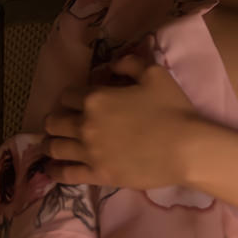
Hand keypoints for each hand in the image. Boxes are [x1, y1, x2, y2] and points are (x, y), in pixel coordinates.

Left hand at [41, 51, 201, 189]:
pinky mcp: (97, 175)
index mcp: (95, 98)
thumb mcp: (154, 73)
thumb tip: (112, 65)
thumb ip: (129, 63)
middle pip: (53, 121)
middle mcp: (85, 125)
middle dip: (57, 119)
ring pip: (54, 147)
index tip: (78, 102)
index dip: (72, 97)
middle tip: (65, 123)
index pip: (67, 95)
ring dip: (51, 143)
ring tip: (55, 144)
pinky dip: (55, 171)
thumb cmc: (173, 109)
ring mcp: (89, 152)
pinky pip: (65, 174)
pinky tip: (51, 169)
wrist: (186, 148)